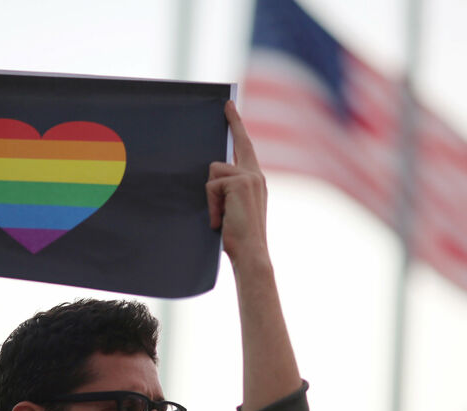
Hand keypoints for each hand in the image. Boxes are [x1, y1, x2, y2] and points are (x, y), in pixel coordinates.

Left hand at [206, 100, 268, 266]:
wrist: (251, 252)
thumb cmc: (239, 237)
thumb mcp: (233, 208)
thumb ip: (227, 190)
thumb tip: (210, 175)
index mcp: (255, 180)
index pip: (245, 148)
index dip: (237, 126)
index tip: (230, 107)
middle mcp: (256, 175)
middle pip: (238, 144)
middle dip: (234, 122)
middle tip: (226, 102)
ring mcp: (250, 177)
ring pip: (214, 172)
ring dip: (212, 197)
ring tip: (221, 216)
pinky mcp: (239, 182)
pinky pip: (212, 185)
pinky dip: (212, 205)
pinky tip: (220, 220)